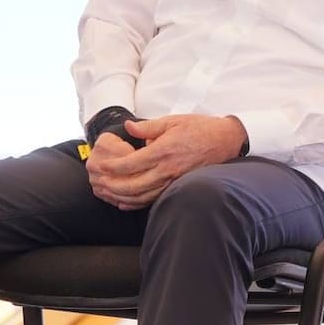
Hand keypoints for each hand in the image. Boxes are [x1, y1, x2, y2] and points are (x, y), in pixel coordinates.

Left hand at [86, 115, 247, 210]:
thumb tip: (128, 127)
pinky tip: (124, 201)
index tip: (99, 165)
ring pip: (140, 196)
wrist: (227, 141)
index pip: (129, 164)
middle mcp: (167, 169)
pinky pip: (152, 199)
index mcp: (163, 150)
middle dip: (110, 185)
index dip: (110, 167)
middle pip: (130, 185)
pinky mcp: (177, 186)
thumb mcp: (174, 120)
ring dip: (119, 196)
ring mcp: (173, 180)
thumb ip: (148, 127)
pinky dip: (135, 203)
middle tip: (96, 181)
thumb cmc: (201, 128)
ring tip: (105, 192)